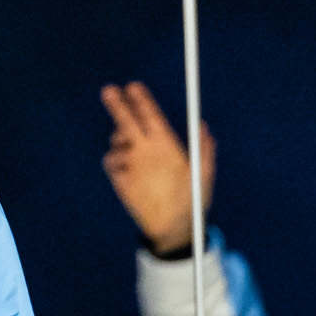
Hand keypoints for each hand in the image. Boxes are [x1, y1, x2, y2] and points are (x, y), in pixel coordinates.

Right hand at [99, 82, 214, 256]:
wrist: (175, 228)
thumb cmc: (193, 200)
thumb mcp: (204, 175)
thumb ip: (205, 150)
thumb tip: (203, 123)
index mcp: (165, 143)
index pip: (149, 116)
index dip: (142, 100)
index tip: (134, 87)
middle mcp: (146, 149)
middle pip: (128, 120)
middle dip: (118, 104)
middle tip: (110, 91)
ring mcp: (132, 163)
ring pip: (117, 139)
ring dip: (120, 138)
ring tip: (132, 149)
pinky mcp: (121, 179)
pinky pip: (111, 161)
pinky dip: (115, 159)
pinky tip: (126, 167)